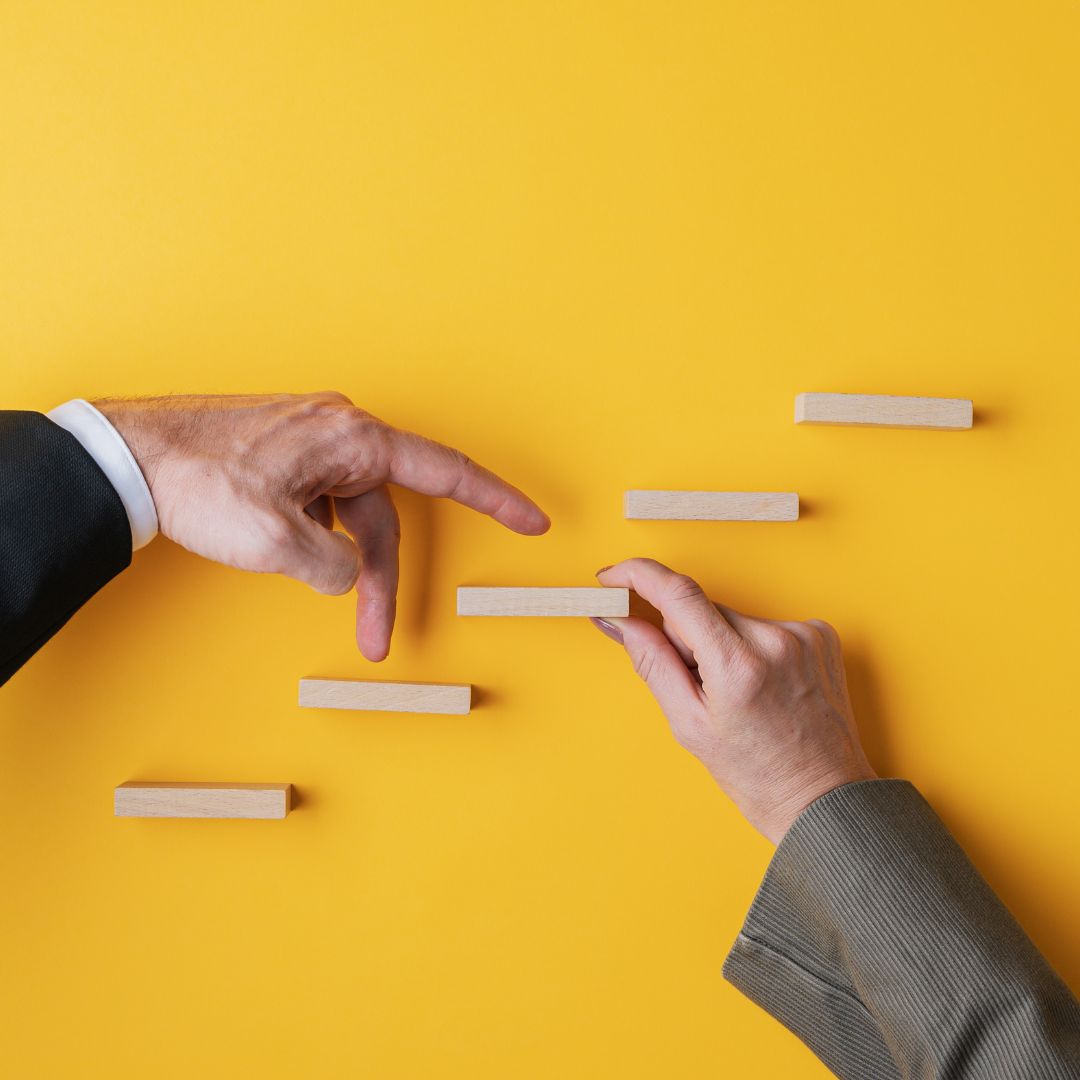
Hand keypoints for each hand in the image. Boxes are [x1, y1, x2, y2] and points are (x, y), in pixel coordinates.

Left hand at [95, 392, 548, 660]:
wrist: (130, 457)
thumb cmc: (201, 482)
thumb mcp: (277, 542)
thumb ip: (333, 566)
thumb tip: (344, 575)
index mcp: (354, 438)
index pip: (445, 469)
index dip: (496, 499)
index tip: (532, 519)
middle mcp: (340, 434)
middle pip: (385, 516)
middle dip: (383, 580)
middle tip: (378, 638)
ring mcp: (311, 444)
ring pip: (351, 516)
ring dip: (343, 566)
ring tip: (315, 602)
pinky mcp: (286, 457)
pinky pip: (322, 506)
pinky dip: (317, 542)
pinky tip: (293, 560)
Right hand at [591, 559, 875, 842]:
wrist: (823, 797)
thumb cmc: (756, 773)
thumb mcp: (688, 724)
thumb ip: (651, 662)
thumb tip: (617, 619)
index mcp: (738, 665)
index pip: (678, 594)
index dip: (638, 575)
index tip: (613, 576)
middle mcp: (775, 640)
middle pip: (703, 608)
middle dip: (686, 636)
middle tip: (698, 685)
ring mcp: (804, 634)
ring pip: (733, 617)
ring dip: (722, 642)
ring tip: (740, 693)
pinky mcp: (821, 634)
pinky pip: (764, 624)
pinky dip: (753, 646)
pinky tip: (765, 684)